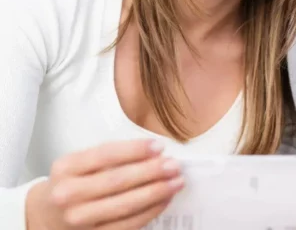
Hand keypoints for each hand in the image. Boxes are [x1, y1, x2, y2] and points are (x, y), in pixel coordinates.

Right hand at [26, 139, 183, 229]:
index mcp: (66, 168)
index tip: (159, 146)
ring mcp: (79, 218)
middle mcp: (68, 194)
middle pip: (117, 181)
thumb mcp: (79, 163)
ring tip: (176, 182)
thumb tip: (153, 152)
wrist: (46, 215)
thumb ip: (110, 156)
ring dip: (156, 192)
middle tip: (174, 165)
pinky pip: (128, 224)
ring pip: (125, 205)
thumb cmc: (72, 184)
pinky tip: (164, 199)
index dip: (135, 150)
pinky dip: (150, 211)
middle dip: (151, 172)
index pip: (105, 154)